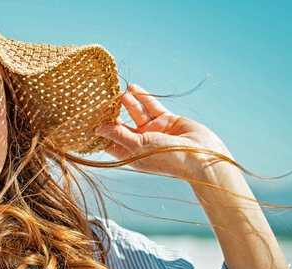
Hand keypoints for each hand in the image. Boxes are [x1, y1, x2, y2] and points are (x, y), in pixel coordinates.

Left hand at [97, 84, 232, 181]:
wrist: (200, 156)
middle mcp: (141, 142)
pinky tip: (132, 88)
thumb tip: (98, 129)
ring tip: (118, 94)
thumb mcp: (137, 146)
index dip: (101, 130)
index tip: (91, 118)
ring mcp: (154, 131)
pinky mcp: (166, 120)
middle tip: (102, 101)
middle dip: (113, 114)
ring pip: (136, 113)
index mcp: (131, 154)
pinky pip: (151, 107)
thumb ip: (118, 135)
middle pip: (122, 125)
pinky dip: (142, 97)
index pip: (110, 141)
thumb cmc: (166, 157)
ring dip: (127, 103)